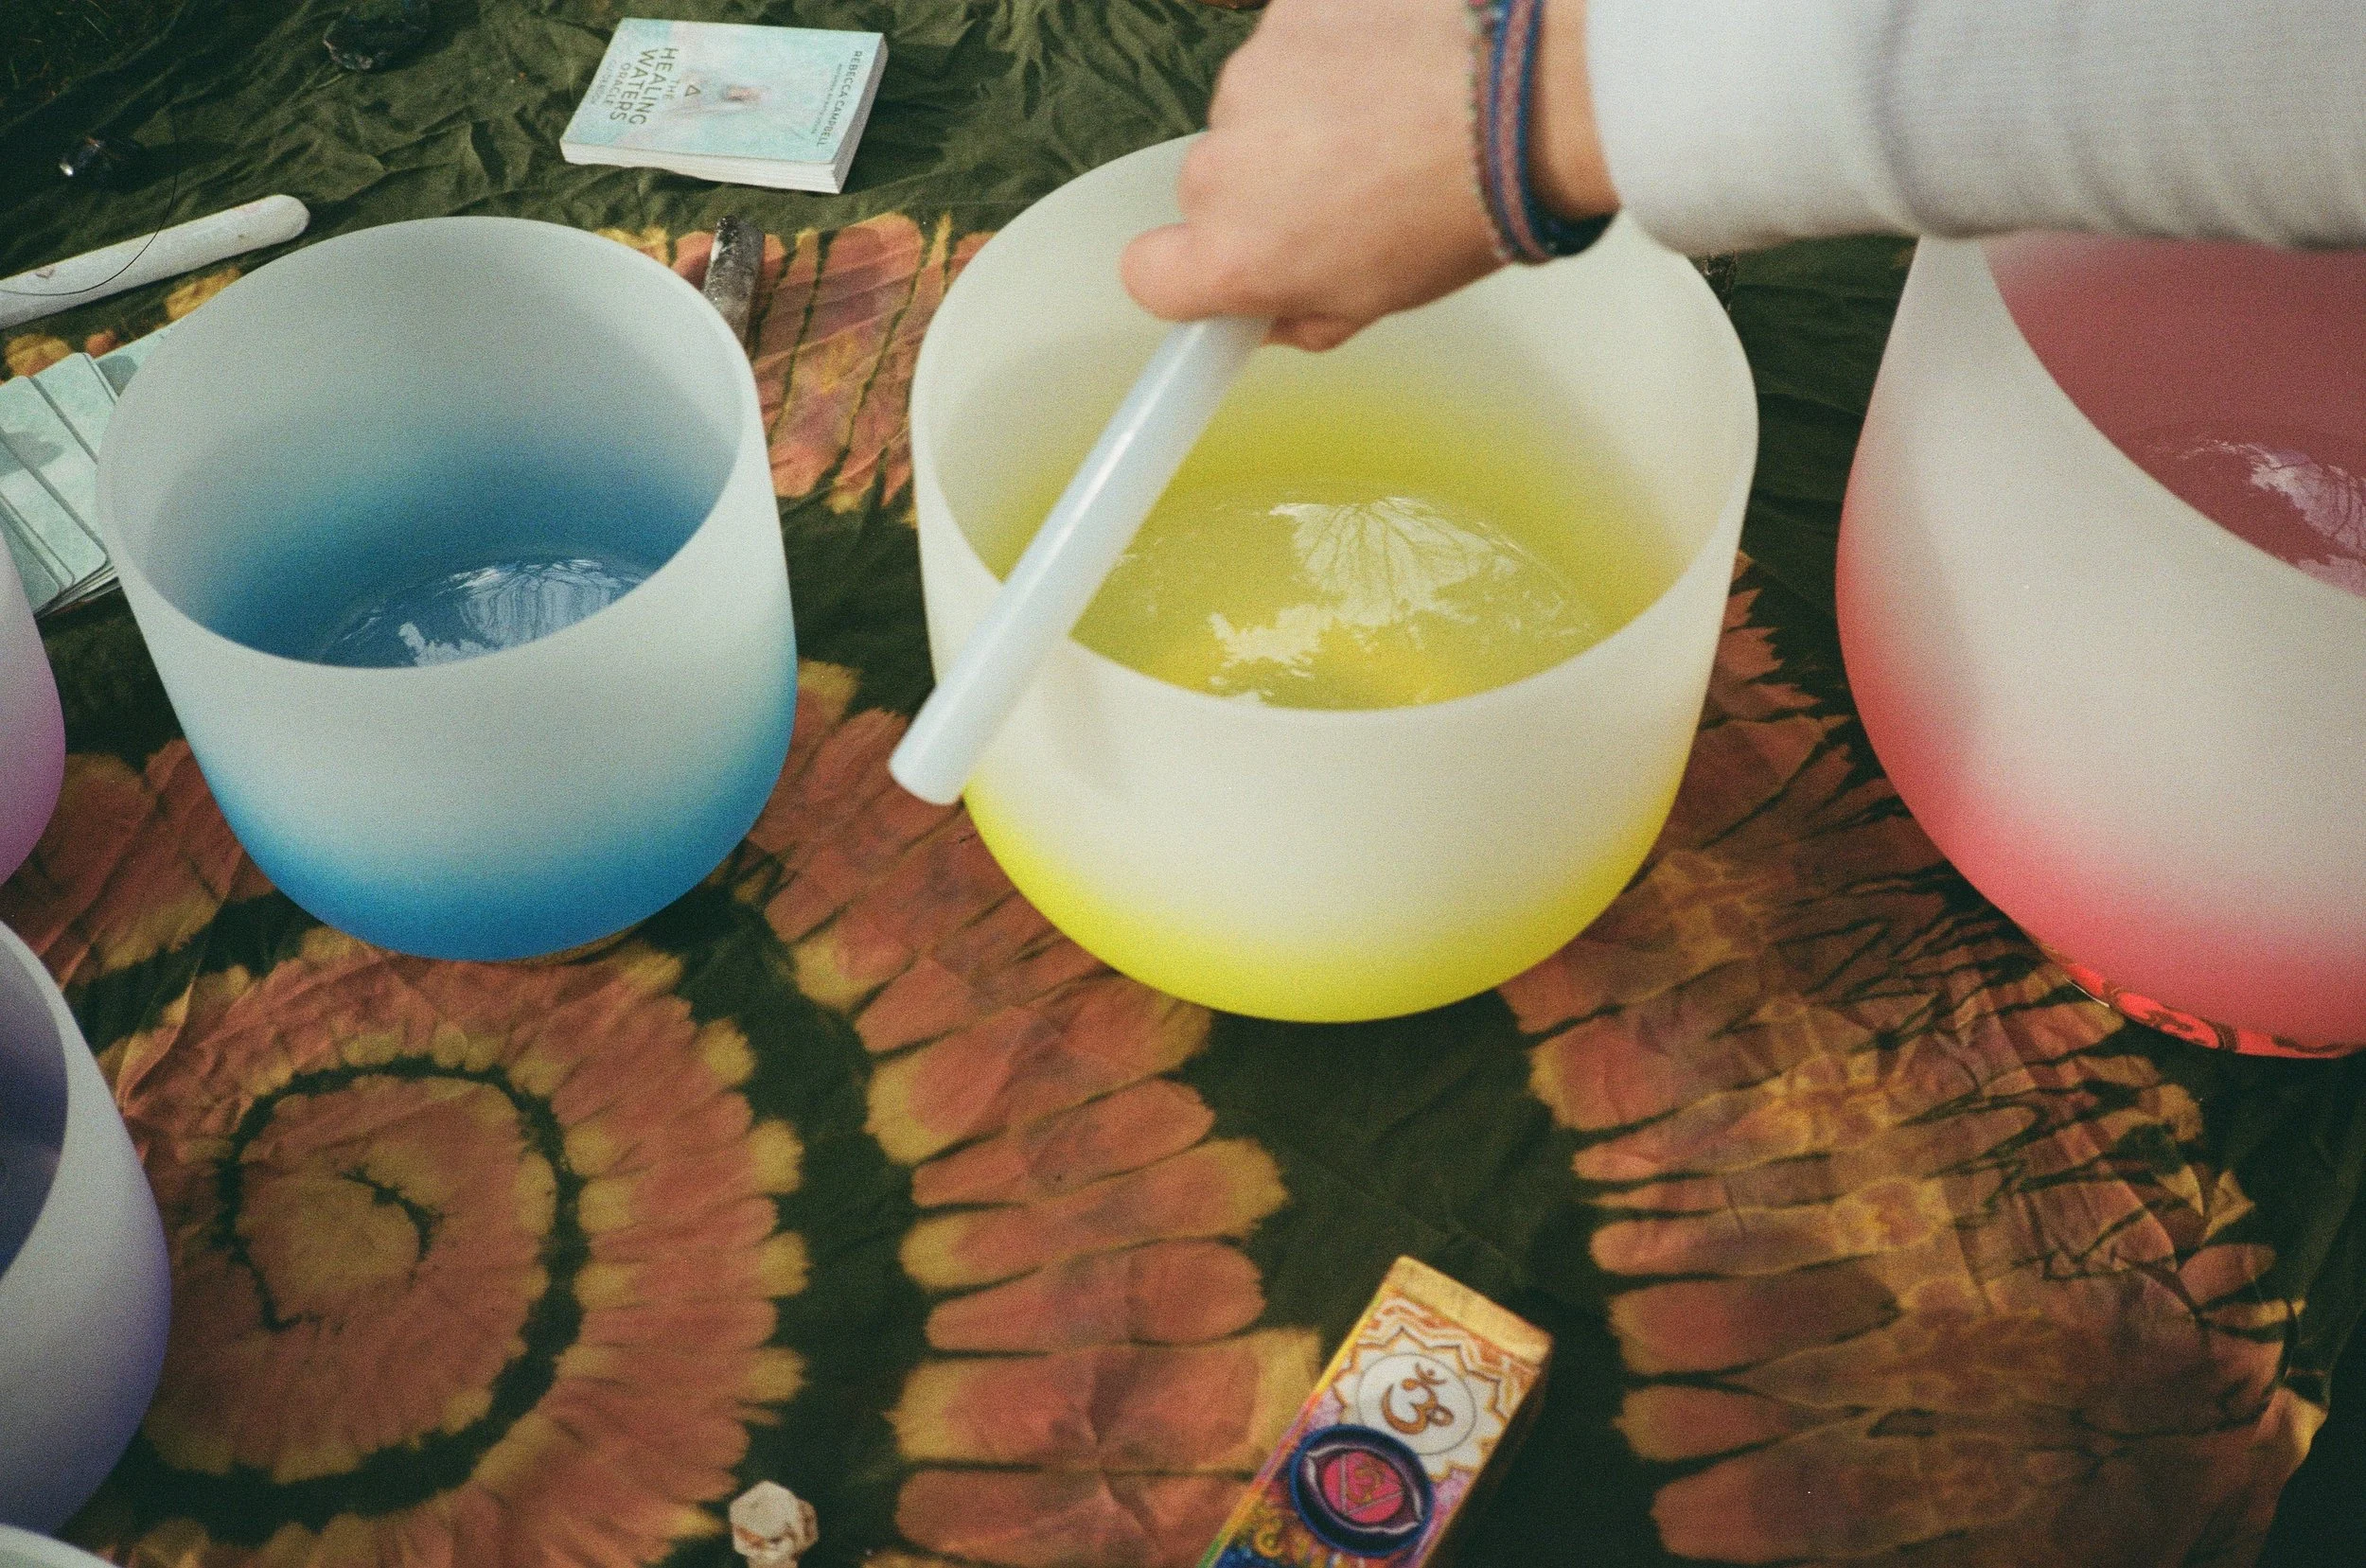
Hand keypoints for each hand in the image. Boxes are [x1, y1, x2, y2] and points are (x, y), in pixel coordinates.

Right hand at [1122, 0, 1613, 350]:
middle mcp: (1223, 163)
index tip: (1226, 268)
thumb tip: (1263, 307)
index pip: (1147, 274)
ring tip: (1392, 120)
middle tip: (1352, 187)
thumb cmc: (1466, 208)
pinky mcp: (1286, 8)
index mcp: (1236, 255)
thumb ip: (1296, 309)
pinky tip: (1393, 66)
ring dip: (1302, 113)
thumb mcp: (1376, 300)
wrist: (1533, 97)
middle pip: (1209, 184)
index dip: (1184, 275)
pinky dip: (1329, 50)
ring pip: (1252, 106)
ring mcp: (1251, 76)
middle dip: (1265, 187)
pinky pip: (1290, 39)